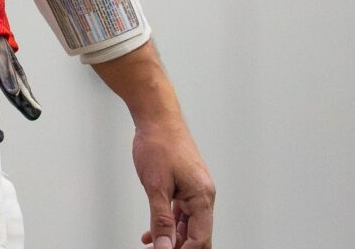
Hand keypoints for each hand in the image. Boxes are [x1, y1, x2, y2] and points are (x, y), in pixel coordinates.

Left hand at [132, 118, 214, 248]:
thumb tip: (164, 246)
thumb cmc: (159, 144)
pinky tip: (151, 233)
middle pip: (198, 234)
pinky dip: (168, 223)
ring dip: (172, 237)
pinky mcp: (185, 185)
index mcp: (202, 196)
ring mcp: (194, 190)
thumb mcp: (156, 186)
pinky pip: (180, 212)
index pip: (200, 238)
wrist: (156, 118)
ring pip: (188, 225)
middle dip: (180, 246)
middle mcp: (203, 195)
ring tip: (152, 246)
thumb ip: (161, 219)